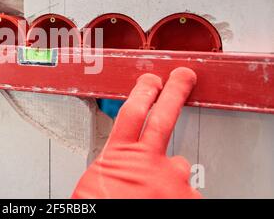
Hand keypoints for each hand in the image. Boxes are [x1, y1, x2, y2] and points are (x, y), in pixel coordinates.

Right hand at [72, 67, 201, 198]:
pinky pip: (186, 191)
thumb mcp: (95, 184)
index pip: (134, 112)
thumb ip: (112, 166)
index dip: (144, 92)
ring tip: (155, 189)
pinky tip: (161, 201)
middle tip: (183, 78)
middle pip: (164, 117)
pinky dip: (177, 195)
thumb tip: (121, 164)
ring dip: (170, 174)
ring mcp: (172, 179)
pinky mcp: (188, 196)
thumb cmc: (100, 209)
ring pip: (178, 166)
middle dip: (175, 92)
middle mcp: (149, 162)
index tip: (151, 79)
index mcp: (119, 156)